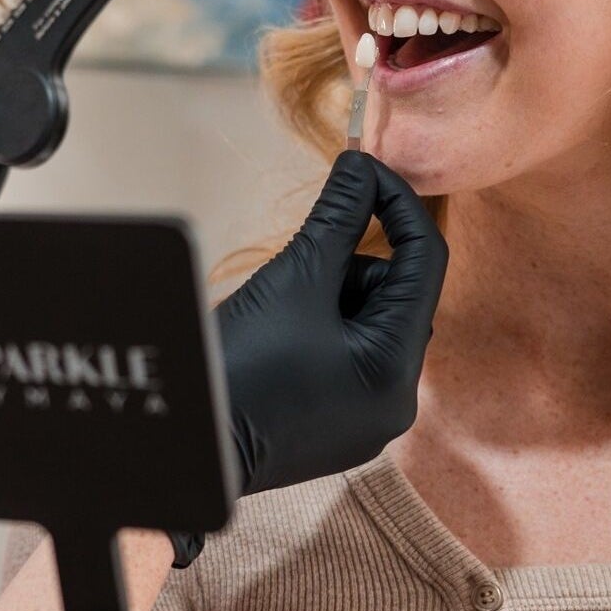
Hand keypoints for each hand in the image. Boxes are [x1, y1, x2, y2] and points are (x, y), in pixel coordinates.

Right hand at [218, 149, 446, 494]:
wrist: (185, 447)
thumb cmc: (239, 364)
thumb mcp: (292, 280)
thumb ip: (336, 218)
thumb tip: (359, 163)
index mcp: (396, 368)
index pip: (424, 263)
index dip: (398, 205)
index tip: (363, 170)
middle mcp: (395, 403)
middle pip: (395, 299)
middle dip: (351, 267)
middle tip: (298, 265)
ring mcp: (366, 423)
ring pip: (369, 329)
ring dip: (332, 301)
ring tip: (277, 314)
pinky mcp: (336, 431)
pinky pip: (348, 362)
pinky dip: (322, 335)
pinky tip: (277, 340)